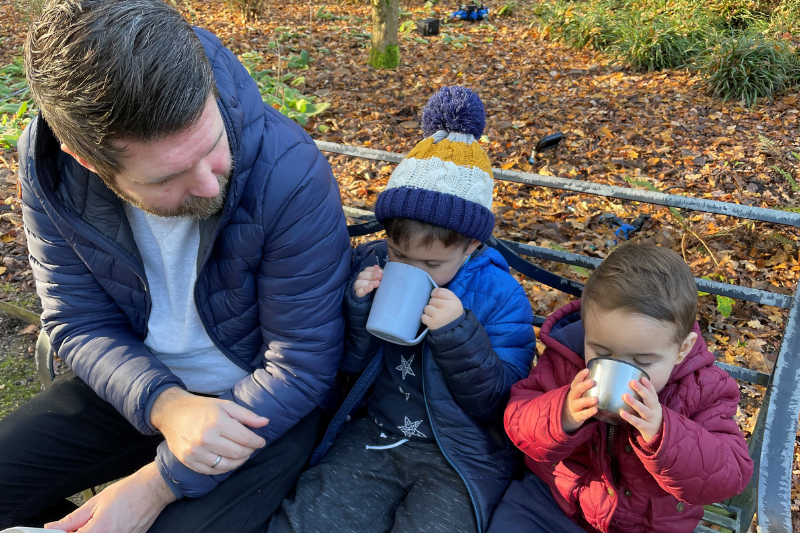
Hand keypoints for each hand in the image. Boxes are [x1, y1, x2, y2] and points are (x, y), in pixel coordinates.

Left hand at [45, 462, 175, 532]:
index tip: (59, 531)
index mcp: (97, 531)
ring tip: (98, 523)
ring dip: (93, 532)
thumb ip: (71, 519)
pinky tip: (110, 525)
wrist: (153, 489)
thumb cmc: (128, 492)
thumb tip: (52, 528)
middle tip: (82, 525)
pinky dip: (107, 532)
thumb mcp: (95, 502)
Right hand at [150, 388, 268, 473]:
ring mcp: (196, 453)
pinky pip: (212, 471)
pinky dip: (224, 468)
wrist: (172, 413)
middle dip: (249, 452)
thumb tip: (266, 423)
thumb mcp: (225, 405)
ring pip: (227, 465)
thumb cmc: (201, 408)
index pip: (245, 438)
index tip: (261, 442)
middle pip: (238, 453)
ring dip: (239, 461)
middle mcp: (206, 439)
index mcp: (217, 422)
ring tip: (242, 454)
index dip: (257, 442)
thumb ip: (247, 415)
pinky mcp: (189, 461)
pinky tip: (229, 460)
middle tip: (252, 448)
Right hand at [353, 265, 382, 297]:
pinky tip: (370, 288)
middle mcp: (359, 279)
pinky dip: (365, 289)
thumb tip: (377, 267)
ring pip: (359, 282)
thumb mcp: (378, 280)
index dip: (373, 269)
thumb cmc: (375, 288)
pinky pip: (359, 292)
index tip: (381, 271)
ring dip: (369, 282)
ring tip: (377, 283)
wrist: (371, 300)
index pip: (367, 269)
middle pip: (362, 275)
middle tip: (380, 276)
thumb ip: (378, 273)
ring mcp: (357, 287)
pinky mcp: (358, 295)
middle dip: (372, 275)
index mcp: (365, 275)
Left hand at [421, 288, 462, 329]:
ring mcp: (439, 316)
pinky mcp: (432, 323)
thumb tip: (432, 291)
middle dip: (434, 304)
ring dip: (429, 312)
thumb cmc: (452, 313)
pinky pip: (423, 316)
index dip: (435, 295)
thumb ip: (444, 294)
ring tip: (436, 316)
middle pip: (431, 300)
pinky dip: (426, 318)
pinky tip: (432, 320)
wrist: (455, 329)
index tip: (438, 299)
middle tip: (440, 310)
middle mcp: (447, 307)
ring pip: (427, 308)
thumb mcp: (454, 301)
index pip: (438, 291)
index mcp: (453, 301)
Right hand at [561, 369, 598, 432]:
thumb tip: (601, 375)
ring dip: (586, 400)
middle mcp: (572, 398)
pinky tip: (595, 410)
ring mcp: (573, 408)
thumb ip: (587, 387)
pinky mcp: (577, 417)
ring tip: (596, 399)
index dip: (580, 376)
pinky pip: (582, 415)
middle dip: (583, 386)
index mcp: (574, 391)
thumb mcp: (580, 394)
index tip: (587, 370)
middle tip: (592, 382)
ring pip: (578, 403)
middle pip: (575, 391)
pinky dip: (588, 412)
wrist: (568, 416)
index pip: (575, 382)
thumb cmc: (578, 401)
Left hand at [620, 377, 662, 441]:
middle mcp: (654, 410)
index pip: (652, 393)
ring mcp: (651, 419)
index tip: (642, 378)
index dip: (648, 385)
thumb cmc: (651, 416)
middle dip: (641, 390)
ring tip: (625, 395)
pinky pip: (637, 422)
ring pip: (643, 410)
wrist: (659, 436)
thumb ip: (646, 395)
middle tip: (632, 382)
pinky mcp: (646, 428)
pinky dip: (629, 417)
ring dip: (634, 402)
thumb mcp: (651, 406)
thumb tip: (638, 380)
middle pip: (649, 399)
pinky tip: (622, 412)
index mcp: (655, 404)